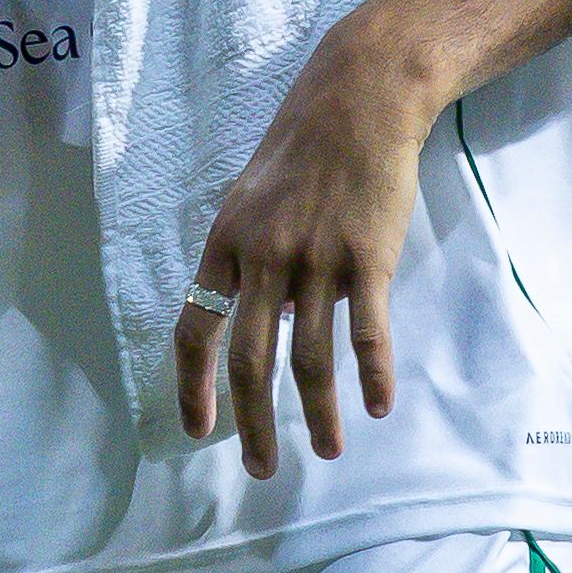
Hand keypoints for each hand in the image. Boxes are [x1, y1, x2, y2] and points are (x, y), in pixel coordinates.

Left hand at [174, 61, 426, 476]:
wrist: (356, 103)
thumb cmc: (302, 153)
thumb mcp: (250, 201)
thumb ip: (244, 260)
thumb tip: (253, 317)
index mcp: (223, 246)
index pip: (194, 330)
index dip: (192, 386)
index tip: (198, 431)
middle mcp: (261, 259)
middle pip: (248, 360)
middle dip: (251, 423)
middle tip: (261, 470)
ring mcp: (313, 260)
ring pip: (308, 358)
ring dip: (318, 414)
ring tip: (329, 450)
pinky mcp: (365, 258)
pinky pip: (366, 330)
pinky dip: (372, 374)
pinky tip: (378, 406)